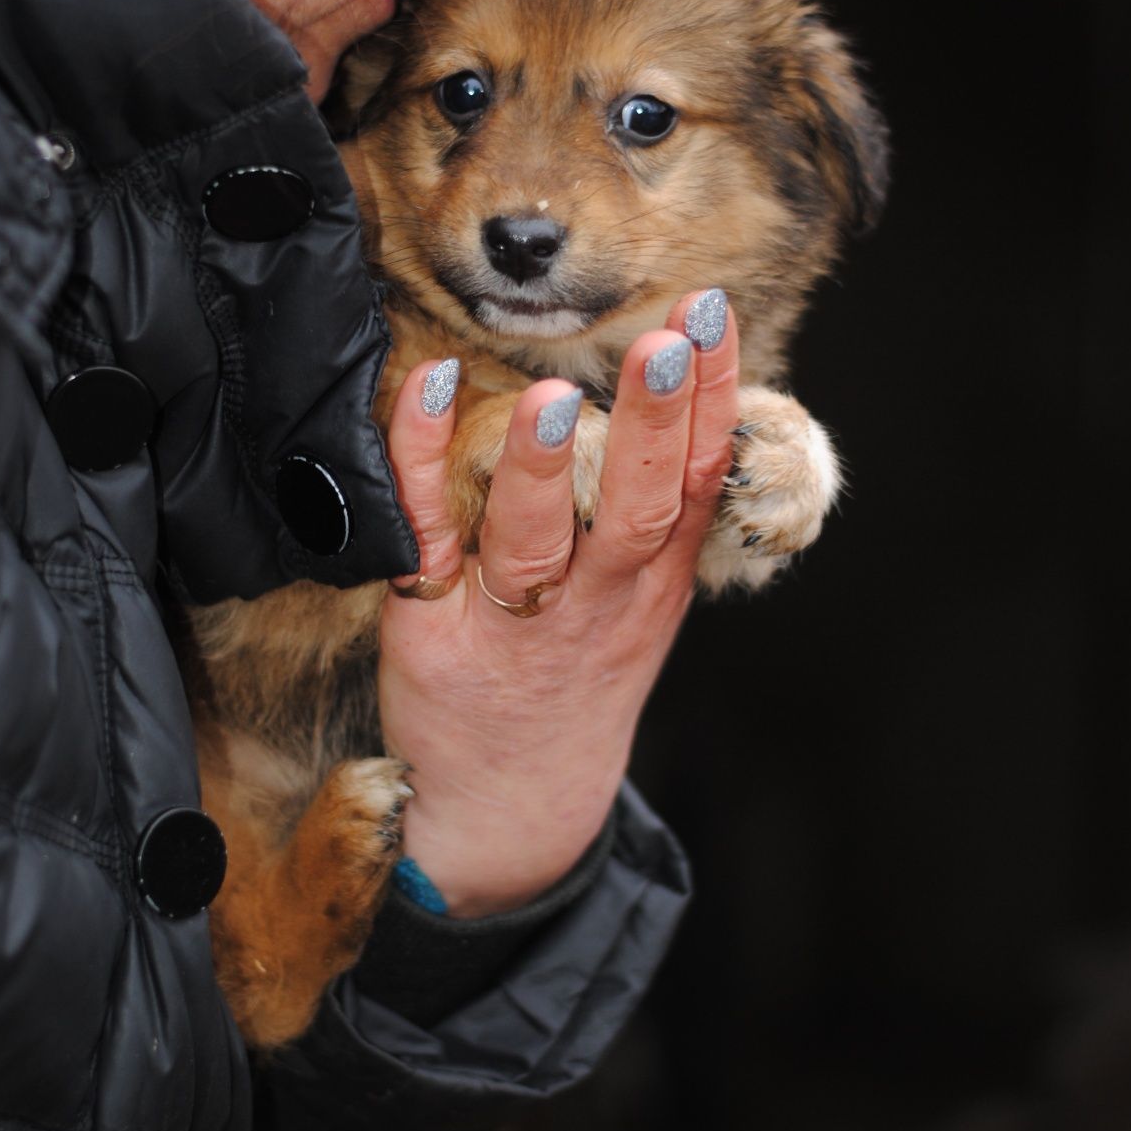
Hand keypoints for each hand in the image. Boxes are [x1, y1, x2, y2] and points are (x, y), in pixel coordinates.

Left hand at [377, 291, 738, 915]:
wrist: (510, 810)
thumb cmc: (575, 678)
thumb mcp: (646, 606)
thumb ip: (664, 514)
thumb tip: (694, 394)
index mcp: (653, 584)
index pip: (696, 481)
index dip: (709, 400)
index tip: (709, 320)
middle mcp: (594, 603)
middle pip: (634, 511)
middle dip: (653, 426)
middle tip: (663, 345)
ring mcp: (513, 622)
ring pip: (534, 544)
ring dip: (545, 471)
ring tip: (555, 401)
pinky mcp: (432, 630)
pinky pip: (424, 537)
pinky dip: (422, 460)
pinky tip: (433, 388)